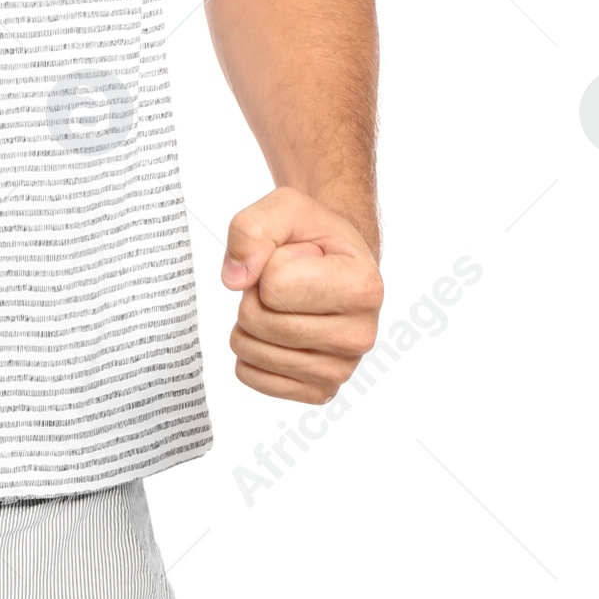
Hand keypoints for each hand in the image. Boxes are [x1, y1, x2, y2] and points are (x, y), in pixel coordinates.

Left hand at [220, 187, 381, 403]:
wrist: (334, 263)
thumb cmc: (313, 236)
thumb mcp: (285, 207)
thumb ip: (253, 229)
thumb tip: (235, 279)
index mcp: (363, 288)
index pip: (275, 284)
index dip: (268, 263)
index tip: (294, 257)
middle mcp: (360, 335)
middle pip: (260, 321)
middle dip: (254, 294)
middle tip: (281, 282)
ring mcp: (341, 370)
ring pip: (251, 351)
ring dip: (249, 322)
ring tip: (281, 305)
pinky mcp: (317, 391)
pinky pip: (251, 375)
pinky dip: (250, 351)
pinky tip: (276, 333)